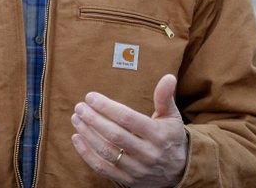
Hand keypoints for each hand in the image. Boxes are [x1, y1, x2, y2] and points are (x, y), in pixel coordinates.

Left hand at [70, 74, 188, 187]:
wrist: (179, 172)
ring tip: (76, 119)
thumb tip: (168, 77)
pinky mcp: (127, 180)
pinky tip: (77, 138)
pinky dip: (86, 154)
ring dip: (88, 134)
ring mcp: (137, 169)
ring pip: (107, 151)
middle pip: (114, 135)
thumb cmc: (170, 137)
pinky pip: (102, 168)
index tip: (91, 96)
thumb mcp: (172, 117)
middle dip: (93, 119)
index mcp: (158, 135)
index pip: (128, 119)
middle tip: (80, 107)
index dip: (107, 107)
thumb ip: (165, 97)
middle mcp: (147, 153)